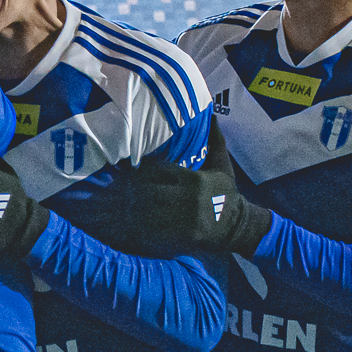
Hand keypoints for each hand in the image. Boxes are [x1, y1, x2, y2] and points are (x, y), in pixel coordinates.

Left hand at [125, 125, 272, 255]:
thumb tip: (212, 115)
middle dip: (130, 190)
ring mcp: (184, 219)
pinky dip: (138, 227)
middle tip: (115, 188)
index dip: (140, 172)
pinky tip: (128, 222)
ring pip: (148, 212)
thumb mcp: (223, 165)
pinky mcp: (180, 235)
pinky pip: (154, 230)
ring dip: (129, 208)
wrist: (237, 225)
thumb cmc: (226, 192)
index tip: (127, 171)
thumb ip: (216, 141)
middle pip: (149, 192)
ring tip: (116, 205)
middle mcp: (188, 199)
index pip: (159, 171)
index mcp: (194, 180)